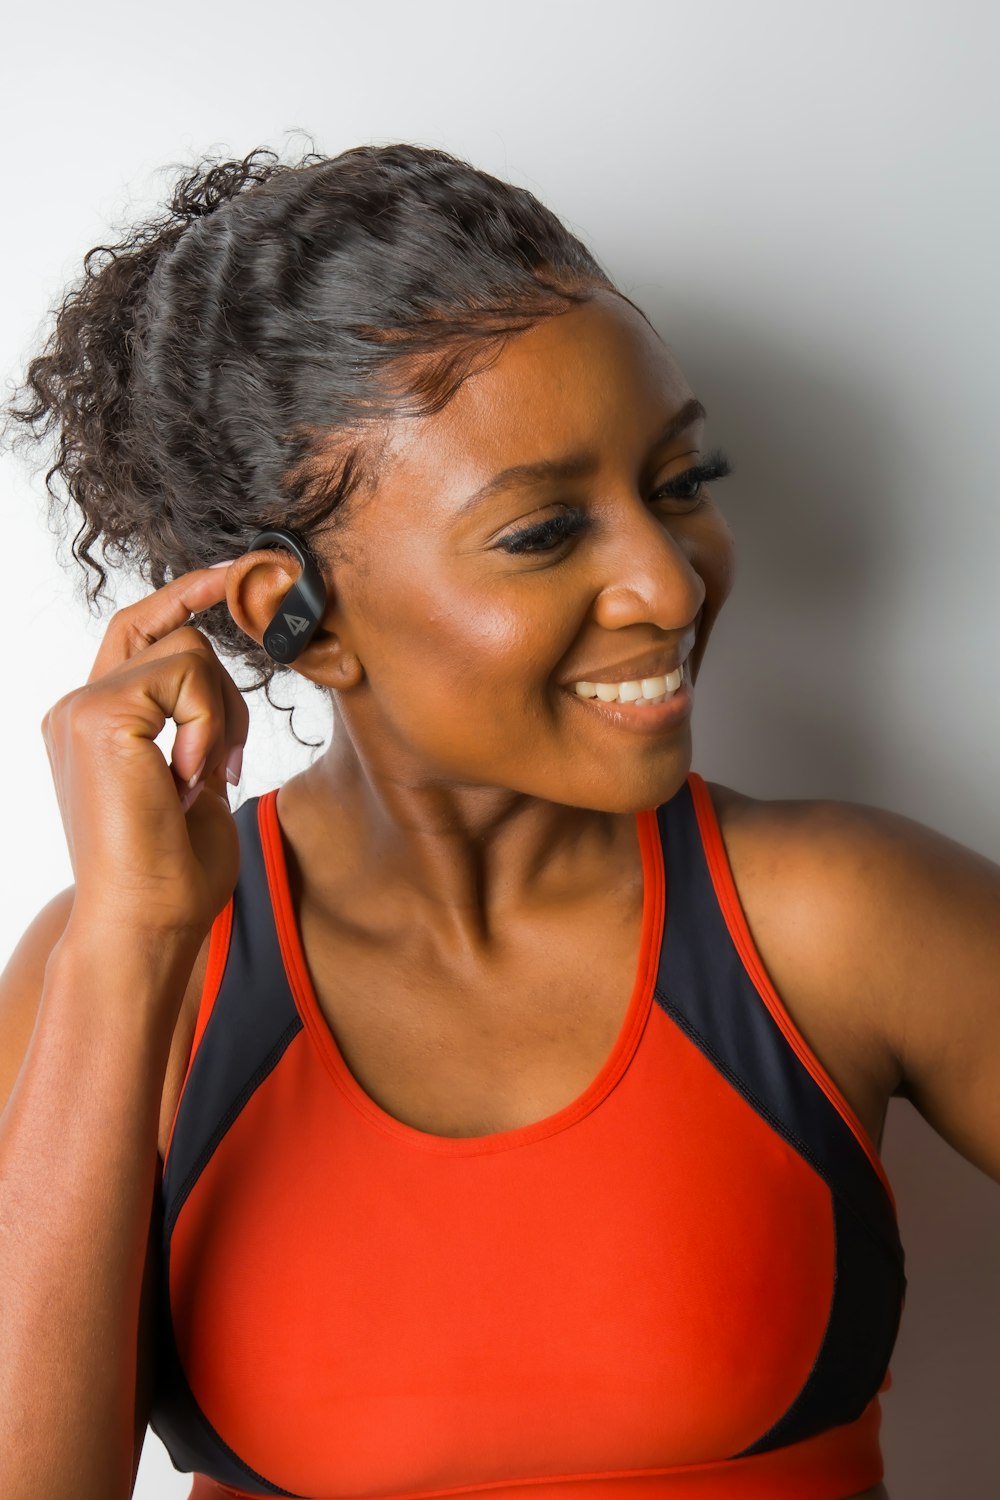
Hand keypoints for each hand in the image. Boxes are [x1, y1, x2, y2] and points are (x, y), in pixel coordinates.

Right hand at [40, 564, 249, 942]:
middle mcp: (75, 709)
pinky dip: (211, 725)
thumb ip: (197, 736)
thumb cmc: (171, 878)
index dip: (180, 598)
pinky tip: (189, 778)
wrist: (143, 924)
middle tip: (225, 766)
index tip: (226, 578)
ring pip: (189, 652)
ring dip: (221, 717)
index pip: (134, 633)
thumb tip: (221, 700)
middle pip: (170, 634)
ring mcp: (80, 707)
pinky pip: (187, 675)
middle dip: (223, 687)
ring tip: (199, 783)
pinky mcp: (98, 713)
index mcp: (92, 726)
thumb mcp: (193, 790)